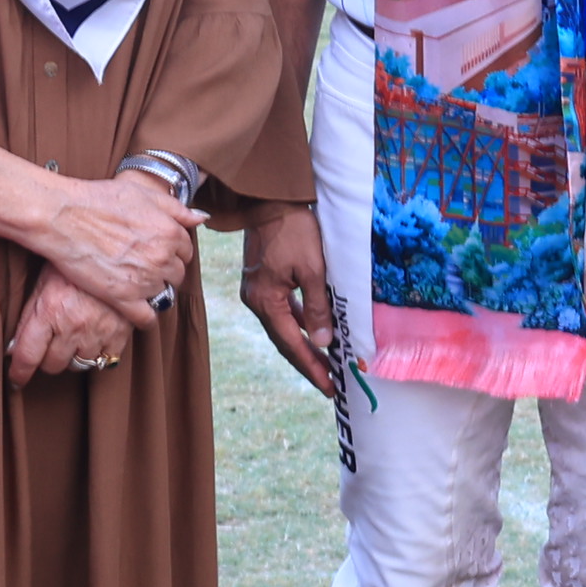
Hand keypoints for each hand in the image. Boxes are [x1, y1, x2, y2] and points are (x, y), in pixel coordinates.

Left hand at [9, 265, 141, 383]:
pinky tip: (96, 338)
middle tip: (49, 346)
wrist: (115, 247)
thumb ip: (29, 317)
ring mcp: (99, 332)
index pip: (28, 356)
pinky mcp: (121, 334)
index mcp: (49, 312)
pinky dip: (100, 353)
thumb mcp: (44, 282)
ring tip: (75, 337)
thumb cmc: (73, 262)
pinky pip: (107, 360)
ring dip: (74, 355)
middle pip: (53, 365)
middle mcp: (73, 326)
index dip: (19, 374)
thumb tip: (13, 349)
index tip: (16, 381)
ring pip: (80, 365)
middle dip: (48, 359)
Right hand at [22, 166, 196, 315]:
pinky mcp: (123, 298)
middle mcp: (162, 258)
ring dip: (152, 291)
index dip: (171, 251)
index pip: (185, 251)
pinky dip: (144, 318)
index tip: (156, 251)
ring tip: (134, 282)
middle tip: (143, 266)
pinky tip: (136, 311)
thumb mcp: (143, 194)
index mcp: (170, 233)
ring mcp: (144, 280)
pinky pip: (146, 318)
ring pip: (162, 295)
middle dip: (163, 271)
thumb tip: (200, 218)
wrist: (64, 216)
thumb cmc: (99, 200)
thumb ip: (176, 208)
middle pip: (176, 274)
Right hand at [238, 202, 347, 401]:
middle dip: (308, 363)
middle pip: (285, 341)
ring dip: (304, 346)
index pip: (291, 343)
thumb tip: (323, 342)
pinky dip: (299, 325)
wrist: (271, 200)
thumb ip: (318, 307)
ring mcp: (257, 291)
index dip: (311, 366)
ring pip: (284, 328)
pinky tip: (313, 333)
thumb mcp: (313, 269)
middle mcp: (256, 300)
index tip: (329, 386)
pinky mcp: (263, 281)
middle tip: (329, 384)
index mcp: (265, 300)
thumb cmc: (294, 229)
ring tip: (325, 364)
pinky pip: (283, 312)